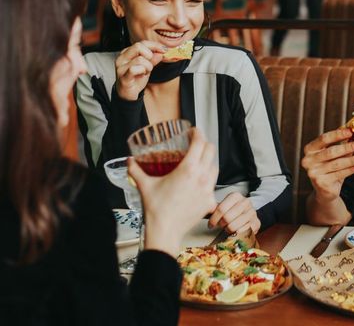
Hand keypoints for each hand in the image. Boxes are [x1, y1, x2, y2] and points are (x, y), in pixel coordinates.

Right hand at [115, 40, 165, 100]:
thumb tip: (161, 52)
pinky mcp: (123, 77)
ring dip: (148, 66)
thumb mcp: (147, 66)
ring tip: (146, 72)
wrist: (127, 93)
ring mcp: (121, 67)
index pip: (142, 43)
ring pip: (139, 59)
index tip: (164, 50)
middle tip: (151, 64)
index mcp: (127, 52)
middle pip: (138, 46)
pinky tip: (141, 75)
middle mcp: (122, 58)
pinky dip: (142, 71)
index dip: (155, 45)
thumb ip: (153, 58)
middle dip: (150, 55)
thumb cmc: (136, 78)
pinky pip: (134, 69)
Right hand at [128, 129, 217, 256]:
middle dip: (205, 144)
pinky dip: (208, 180)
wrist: (165, 232)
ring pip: (215, 167)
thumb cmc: (156, 210)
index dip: (198, 133)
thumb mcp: (144, 185)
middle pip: (211, 151)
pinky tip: (200, 181)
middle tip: (196, 144)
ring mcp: (208, 189)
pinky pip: (214, 185)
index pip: (200, 143)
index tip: (194, 131)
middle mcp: (202, 177)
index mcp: (188, 169)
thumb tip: (129, 161)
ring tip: (199, 161)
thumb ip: (135, 170)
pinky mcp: (210, 201)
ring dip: (209, 160)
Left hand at [208, 192, 260, 233]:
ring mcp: (252, 212)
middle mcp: (246, 202)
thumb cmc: (231, 211)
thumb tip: (201, 209)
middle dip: (220, 225)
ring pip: (234, 226)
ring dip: (227, 230)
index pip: (221, 208)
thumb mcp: (223, 206)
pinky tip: (235, 231)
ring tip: (227, 228)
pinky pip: (242, 232)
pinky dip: (236, 234)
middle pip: (227, 218)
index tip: (210, 225)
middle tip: (220, 226)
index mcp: (236, 196)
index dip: (213, 219)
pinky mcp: (257, 223)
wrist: (247, 214)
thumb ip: (213, 207)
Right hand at [302, 129, 353, 202]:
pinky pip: (340, 174)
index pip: (324, 138)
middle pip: (331, 151)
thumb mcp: (331, 154)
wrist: (324, 190)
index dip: (337, 134)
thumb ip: (338, 143)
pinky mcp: (321, 183)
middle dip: (347, 147)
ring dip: (352, 159)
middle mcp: (308, 160)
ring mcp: (313, 173)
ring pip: (337, 164)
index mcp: (309, 149)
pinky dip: (351, 169)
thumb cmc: (329, 168)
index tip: (350, 132)